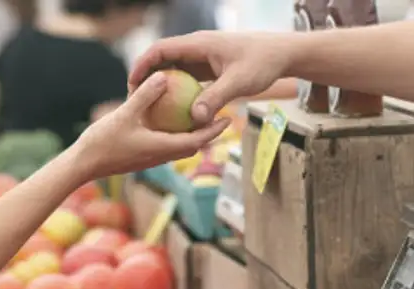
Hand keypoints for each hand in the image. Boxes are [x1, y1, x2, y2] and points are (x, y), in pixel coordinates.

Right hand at [75, 72, 230, 178]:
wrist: (83, 165)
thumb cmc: (102, 142)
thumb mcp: (124, 114)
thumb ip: (145, 96)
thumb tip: (164, 76)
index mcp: (162, 148)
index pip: (197, 140)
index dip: (214, 130)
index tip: (228, 118)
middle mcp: (161, 156)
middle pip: (193, 145)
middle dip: (209, 132)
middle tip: (222, 115)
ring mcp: (152, 158)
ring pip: (180, 146)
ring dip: (194, 134)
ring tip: (202, 117)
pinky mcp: (143, 157)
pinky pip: (167, 145)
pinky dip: (176, 134)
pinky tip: (171, 120)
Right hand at [129, 31, 291, 125]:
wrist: (283, 54)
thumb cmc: (263, 63)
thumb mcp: (239, 82)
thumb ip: (215, 98)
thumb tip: (195, 119)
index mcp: (199, 44)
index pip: (160, 49)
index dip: (142, 65)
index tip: (131, 84)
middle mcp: (198, 48)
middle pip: (163, 60)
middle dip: (147, 78)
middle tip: (135, 100)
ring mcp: (204, 58)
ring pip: (175, 70)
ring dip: (162, 87)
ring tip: (150, 108)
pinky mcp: (211, 68)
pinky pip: (188, 79)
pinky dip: (179, 92)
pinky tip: (176, 113)